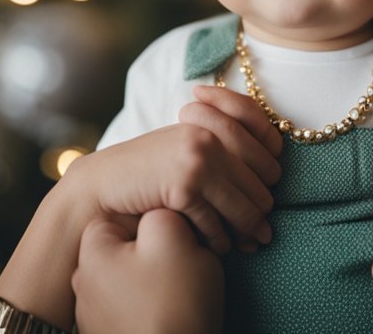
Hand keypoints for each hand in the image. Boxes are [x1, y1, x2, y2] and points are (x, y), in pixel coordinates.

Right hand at [67, 85, 282, 253]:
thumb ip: (223, 156)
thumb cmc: (146, 175)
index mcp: (214, 123)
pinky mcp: (184, 186)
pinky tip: (218, 249)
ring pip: (244, 204)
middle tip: (262, 234)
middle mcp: (210, 136)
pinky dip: (219, 240)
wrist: (99, 188)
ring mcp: (198, 159)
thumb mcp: (187, 152)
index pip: (268, 146)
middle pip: (262, 180)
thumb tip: (267, 189)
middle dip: (262, 210)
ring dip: (247, 229)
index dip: (272, 177)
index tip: (269, 200)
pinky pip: (216, 222)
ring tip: (250, 244)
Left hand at [73, 209, 222, 333]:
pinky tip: (174, 311)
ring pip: (133, 276)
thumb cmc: (172, 304)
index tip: (177, 230)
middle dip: (158, 249)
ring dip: (157, 278)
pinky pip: (137, 305)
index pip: (121, 215)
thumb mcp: (175, 239)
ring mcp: (95, 314)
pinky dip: (154, 305)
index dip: (154, 218)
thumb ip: (164, 211)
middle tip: (184, 259)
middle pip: (128, 246)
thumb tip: (164, 211)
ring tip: (181, 290)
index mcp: (93, 253)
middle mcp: (84, 283)